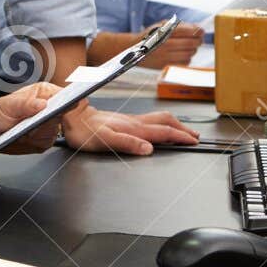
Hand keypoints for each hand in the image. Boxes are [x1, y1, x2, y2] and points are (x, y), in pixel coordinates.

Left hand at [0, 83, 63, 154]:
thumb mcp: (4, 106)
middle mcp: (48, 107)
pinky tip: (23, 138)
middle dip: (45, 122)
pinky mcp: (45, 139)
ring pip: (54, 131)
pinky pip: (47, 143)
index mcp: (42, 93)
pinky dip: (35, 143)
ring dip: (37, 134)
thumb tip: (42, 104)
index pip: (63, 94)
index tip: (64, 107)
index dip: (67, 101)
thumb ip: (23, 104)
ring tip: (21, 130)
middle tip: (30, 123)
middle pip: (62, 115)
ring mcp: (48, 124)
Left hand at [60, 104, 199, 155]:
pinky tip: (160, 128)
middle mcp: (134, 122)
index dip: (180, 136)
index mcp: (133, 128)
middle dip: (182, 129)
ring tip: (184, 131)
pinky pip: (149, 120)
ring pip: (158, 118)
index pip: (163, 131)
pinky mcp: (123, 120)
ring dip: (174, 124)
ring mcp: (129, 120)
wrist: (70, 117)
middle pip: (165, 122)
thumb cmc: (83, 131)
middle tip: (195, 137)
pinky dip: (162, 124)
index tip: (193, 141)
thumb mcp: (104, 141)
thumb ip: (127, 143)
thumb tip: (148, 149)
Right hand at [142, 21, 204, 67]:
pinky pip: (184, 62)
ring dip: (193, 50)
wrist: (133, 51)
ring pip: (190, 53)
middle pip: (191, 43)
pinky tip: (181, 54)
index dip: (198, 31)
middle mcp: (164, 44)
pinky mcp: (165, 65)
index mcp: (163, 32)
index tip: (201, 31)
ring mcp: (165, 56)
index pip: (187, 31)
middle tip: (198, 40)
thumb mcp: (161, 26)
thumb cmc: (150, 37)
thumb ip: (179, 26)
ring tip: (188, 47)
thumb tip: (198, 28)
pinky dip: (187, 58)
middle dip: (198, 41)